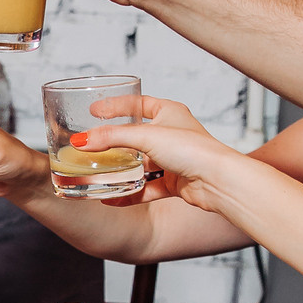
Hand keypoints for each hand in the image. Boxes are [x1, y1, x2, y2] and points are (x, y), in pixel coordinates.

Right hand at [72, 96, 242, 209]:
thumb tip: (84, 140)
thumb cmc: (194, 150)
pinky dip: (130, 193)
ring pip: (141, 164)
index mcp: (170, 112)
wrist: (217, 181)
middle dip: (115, 142)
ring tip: (98, 173)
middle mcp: (173, 134)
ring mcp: (174, 159)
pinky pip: (147, 188)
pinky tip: (112, 198)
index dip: (116, 105)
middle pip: (137, 136)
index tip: (95, 110)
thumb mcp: (147, 136)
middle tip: (93, 144)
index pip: (138, 103)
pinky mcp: (175, 182)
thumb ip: (112, 137)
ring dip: (122, 170)